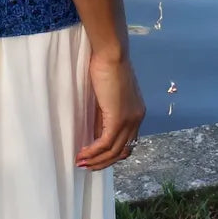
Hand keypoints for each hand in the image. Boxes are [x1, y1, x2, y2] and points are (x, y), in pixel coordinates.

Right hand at [75, 53, 144, 170]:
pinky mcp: (118, 119)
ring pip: (114, 151)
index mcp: (137, 113)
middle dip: (103, 162)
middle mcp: (137, 119)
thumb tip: (96, 133)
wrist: (111, 53)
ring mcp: (129, 120)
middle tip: (86, 165)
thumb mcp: (107, 95)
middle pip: (122, 152)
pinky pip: (105, 143)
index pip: (128, 142)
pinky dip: (93, 152)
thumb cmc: (107, 66)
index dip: (112, 154)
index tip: (95, 157)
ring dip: (96, 160)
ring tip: (80, 163)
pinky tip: (82, 154)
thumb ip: (105, 114)